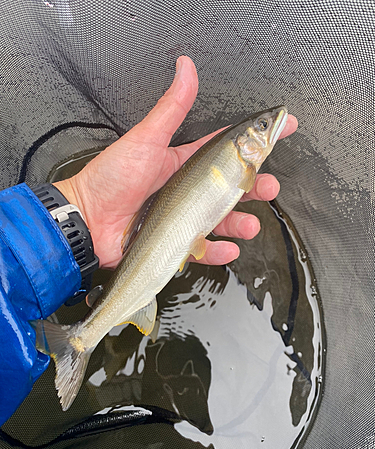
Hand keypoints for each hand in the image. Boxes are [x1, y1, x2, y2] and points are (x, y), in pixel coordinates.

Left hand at [55, 56, 297, 268]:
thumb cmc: (112, 177)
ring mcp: (183, 216)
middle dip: (255, 187)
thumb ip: (171, 108)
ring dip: (241, 222)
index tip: (282, 129)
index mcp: (183, 162)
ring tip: (252, 224)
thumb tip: (185, 67)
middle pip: (231, 186)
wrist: (88, 219)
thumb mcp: (146, 139)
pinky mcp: (176, 242)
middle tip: (270, 187)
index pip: (225, 147)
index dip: (253, 140)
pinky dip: (219, 251)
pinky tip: (228, 248)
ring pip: (222, 219)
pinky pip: (204, 248)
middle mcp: (187, 188)